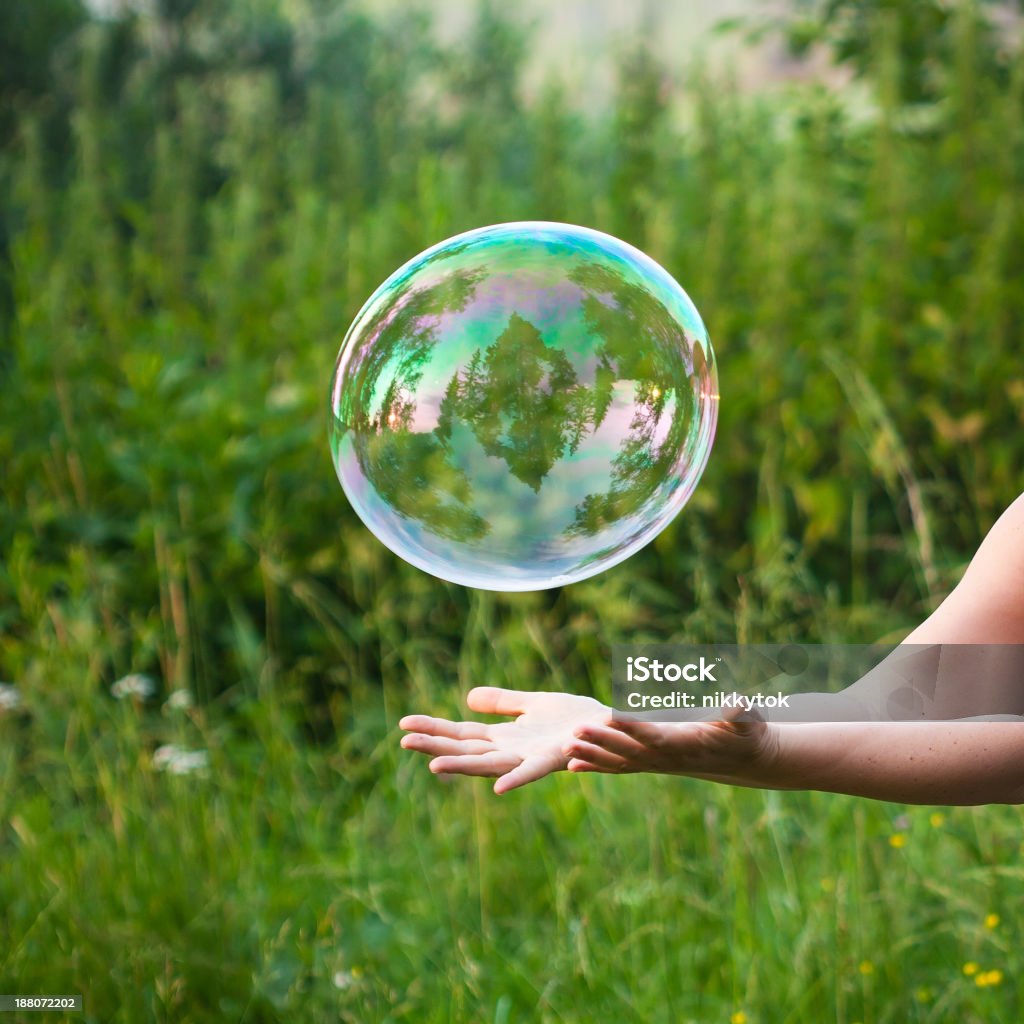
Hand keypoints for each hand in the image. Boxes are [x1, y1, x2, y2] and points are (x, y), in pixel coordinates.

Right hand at [399, 687, 609, 793]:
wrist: (617, 729)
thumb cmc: (578, 719)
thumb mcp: (533, 704)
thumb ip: (503, 703)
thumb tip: (467, 698)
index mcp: (506, 739)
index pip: (461, 736)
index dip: (433, 730)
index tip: (402, 725)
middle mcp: (514, 753)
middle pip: (466, 751)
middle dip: (435, 747)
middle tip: (403, 742)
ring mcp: (532, 760)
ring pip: (490, 765)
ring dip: (462, 766)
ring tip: (434, 766)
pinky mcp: (556, 760)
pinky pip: (534, 773)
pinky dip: (516, 780)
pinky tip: (498, 788)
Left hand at [564, 704, 778, 783]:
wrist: (744, 760)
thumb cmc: (746, 734)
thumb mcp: (748, 721)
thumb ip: (740, 713)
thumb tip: (737, 702)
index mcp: (686, 743)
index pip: (656, 735)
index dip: (634, 728)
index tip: (612, 716)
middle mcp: (667, 758)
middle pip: (629, 750)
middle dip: (602, 741)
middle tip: (574, 731)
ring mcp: (657, 764)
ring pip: (619, 761)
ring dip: (592, 754)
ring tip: (566, 746)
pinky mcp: (652, 764)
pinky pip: (620, 768)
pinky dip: (597, 766)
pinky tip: (572, 765)